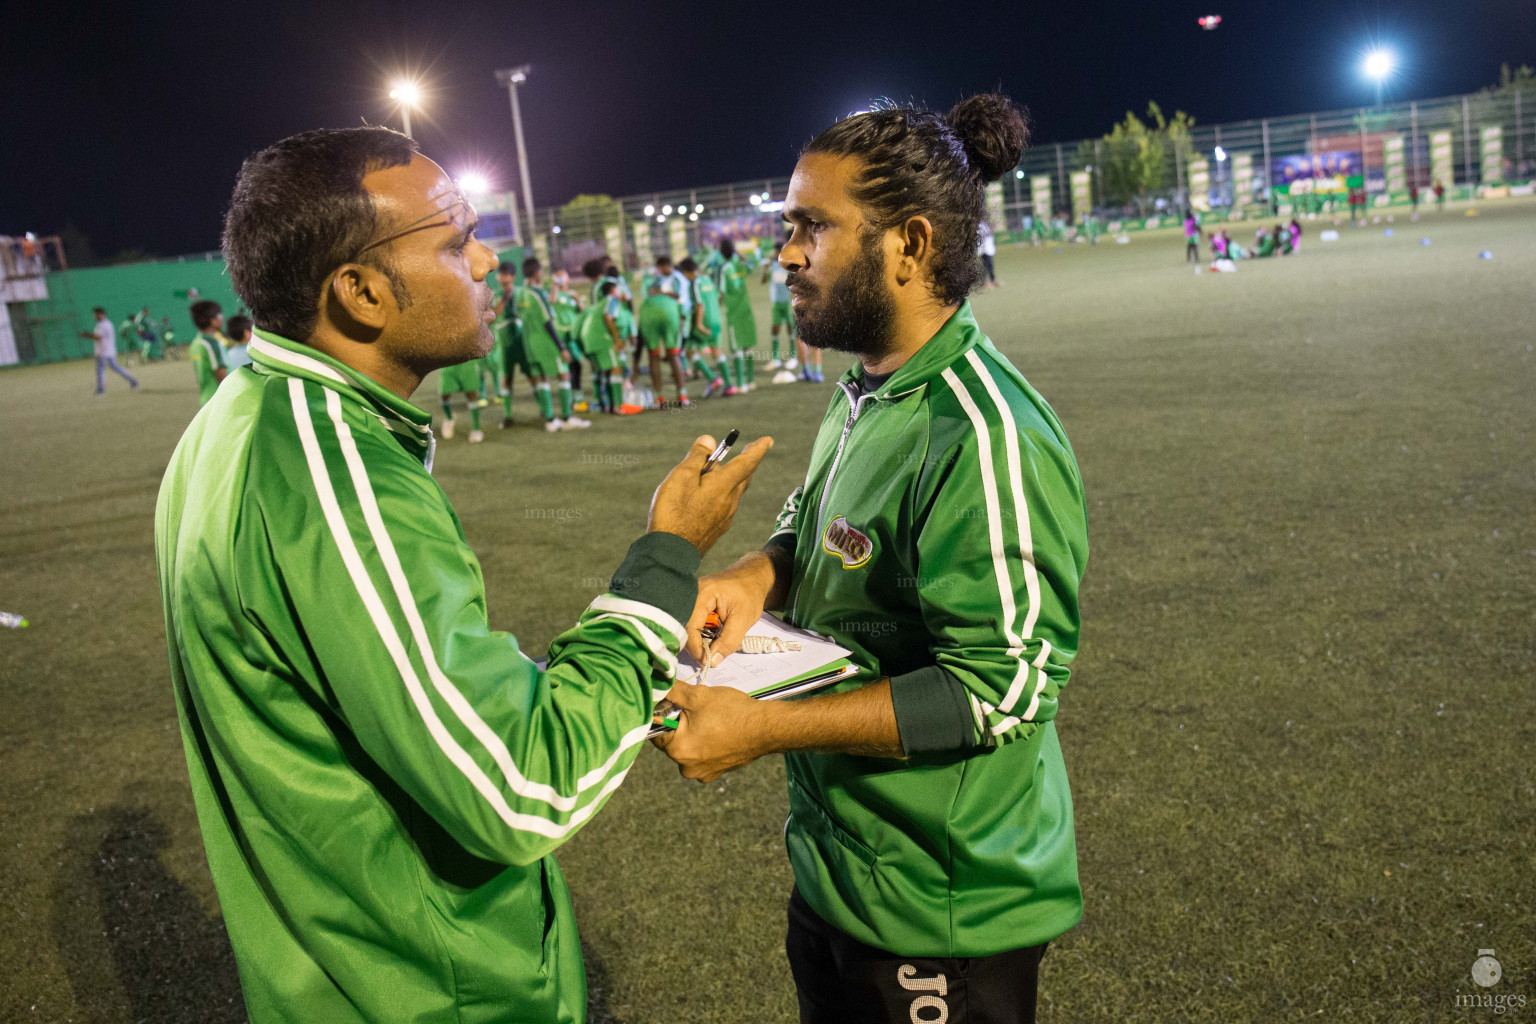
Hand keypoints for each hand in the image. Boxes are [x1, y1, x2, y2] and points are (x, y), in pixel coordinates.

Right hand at [648, 434, 772, 554]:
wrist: (670, 554)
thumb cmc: (673, 513)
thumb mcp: (681, 477)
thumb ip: (697, 457)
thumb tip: (709, 440)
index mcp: (723, 485)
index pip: (747, 463)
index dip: (757, 449)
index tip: (768, 440)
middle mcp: (730, 501)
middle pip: (743, 477)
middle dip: (747, 461)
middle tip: (750, 449)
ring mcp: (724, 517)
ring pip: (733, 492)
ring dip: (729, 478)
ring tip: (716, 470)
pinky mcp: (716, 529)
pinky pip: (724, 505)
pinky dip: (720, 493)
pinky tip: (707, 496)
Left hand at [651, 681, 774, 781]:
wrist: (766, 728)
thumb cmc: (732, 712)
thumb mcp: (698, 695)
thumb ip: (671, 691)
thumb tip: (654, 684)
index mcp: (677, 750)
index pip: (656, 730)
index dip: (665, 713)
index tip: (678, 703)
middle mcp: (687, 768)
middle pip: (672, 740)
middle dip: (680, 724)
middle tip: (697, 710)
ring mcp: (703, 773)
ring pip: (687, 748)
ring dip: (693, 734)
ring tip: (710, 720)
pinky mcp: (716, 773)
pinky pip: (702, 756)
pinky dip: (705, 744)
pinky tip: (718, 732)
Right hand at [684, 553, 776, 665]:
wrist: (751, 578)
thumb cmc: (749, 594)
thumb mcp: (743, 619)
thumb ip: (729, 641)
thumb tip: (712, 662)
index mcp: (702, 593)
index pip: (690, 625)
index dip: (695, 647)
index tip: (705, 661)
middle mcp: (691, 594)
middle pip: (684, 626)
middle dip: (695, 646)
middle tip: (707, 659)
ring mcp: (690, 598)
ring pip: (686, 627)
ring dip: (697, 641)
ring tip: (711, 650)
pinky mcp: (693, 604)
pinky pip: (691, 623)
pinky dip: (699, 635)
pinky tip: (709, 639)